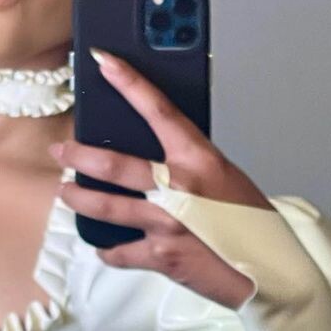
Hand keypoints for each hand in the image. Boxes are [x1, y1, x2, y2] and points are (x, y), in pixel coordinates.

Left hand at [54, 49, 273, 309]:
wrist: (270, 269)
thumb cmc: (253, 224)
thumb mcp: (225, 179)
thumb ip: (191, 166)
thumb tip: (159, 160)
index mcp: (200, 159)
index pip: (158, 110)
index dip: (128, 82)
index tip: (103, 61)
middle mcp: (179, 187)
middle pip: (113, 163)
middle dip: (79, 155)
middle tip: (61, 151)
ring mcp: (166, 222)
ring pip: (105, 206)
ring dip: (79, 198)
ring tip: (66, 193)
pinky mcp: (160, 256)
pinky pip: (120, 252)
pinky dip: (110, 251)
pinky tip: (105, 248)